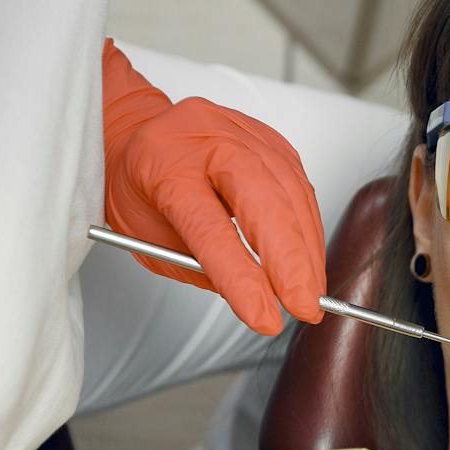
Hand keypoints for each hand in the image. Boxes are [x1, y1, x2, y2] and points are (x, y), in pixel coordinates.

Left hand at [101, 40, 326, 334]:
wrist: (142, 133)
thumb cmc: (140, 185)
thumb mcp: (147, 236)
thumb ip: (197, 266)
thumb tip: (253, 296)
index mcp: (166, 164)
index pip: (210, 227)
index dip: (241, 277)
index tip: (264, 316)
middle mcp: (210, 140)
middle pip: (264, 202)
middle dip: (291, 262)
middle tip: (303, 306)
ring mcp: (247, 136)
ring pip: (292, 196)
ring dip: (306, 252)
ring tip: (309, 294)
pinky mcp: (274, 144)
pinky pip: (302, 190)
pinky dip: (308, 231)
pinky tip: (309, 261)